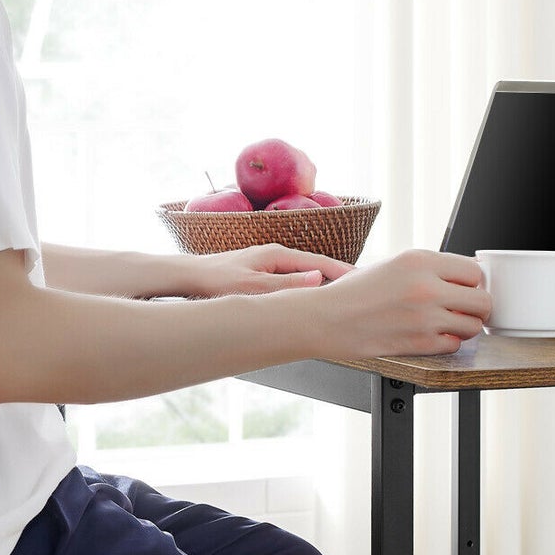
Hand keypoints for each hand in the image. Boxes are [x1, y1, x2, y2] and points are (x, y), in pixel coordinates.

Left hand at [185, 242, 354, 297]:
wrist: (190, 277)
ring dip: (323, 284)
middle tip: (362, 292)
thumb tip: (319, 279)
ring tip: (343, 297)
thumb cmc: (217, 282)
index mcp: (278, 254)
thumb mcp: (254, 287)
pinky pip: (292, 280)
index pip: (320, 263)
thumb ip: (287, 284)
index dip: (343, 273)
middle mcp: (276, 255)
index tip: (364, 283)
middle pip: (316, 267)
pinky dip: (306, 288)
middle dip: (338, 278)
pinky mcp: (261, 272)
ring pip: (304, 274)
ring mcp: (269, 263)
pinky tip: (310, 299)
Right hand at [310, 248, 490, 356]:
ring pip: (472, 326)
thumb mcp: (393, 264)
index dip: (472, 283)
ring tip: (448, 325)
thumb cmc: (353, 293)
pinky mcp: (416, 343)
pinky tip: (432, 337)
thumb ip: (430, 268)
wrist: (324, 319)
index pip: (474, 271)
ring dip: (464, 328)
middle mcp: (425, 287)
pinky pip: (453, 345)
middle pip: (482, 300)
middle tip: (464, 310)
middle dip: (476, 307)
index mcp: (419, 260)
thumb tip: (466, 274)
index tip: (465, 289)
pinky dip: (447, 343)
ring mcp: (423, 317)